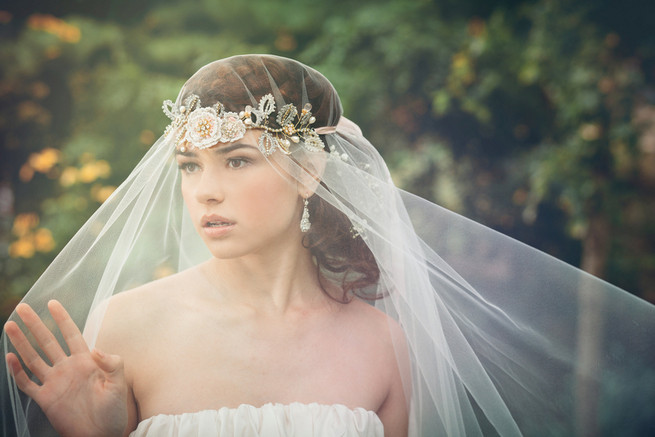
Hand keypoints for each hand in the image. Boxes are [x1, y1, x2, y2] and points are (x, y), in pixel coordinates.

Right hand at [4, 300, 127, 436]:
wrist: (101, 434)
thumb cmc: (114, 410)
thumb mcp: (119, 384)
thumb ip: (113, 364)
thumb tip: (96, 349)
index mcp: (86, 362)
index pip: (71, 334)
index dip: (62, 319)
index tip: (52, 303)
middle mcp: (67, 368)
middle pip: (47, 342)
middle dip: (35, 324)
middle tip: (23, 307)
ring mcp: (55, 382)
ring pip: (34, 358)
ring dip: (21, 343)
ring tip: (10, 325)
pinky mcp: (45, 399)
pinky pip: (27, 383)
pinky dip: (17, 371)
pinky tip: (10, 357)